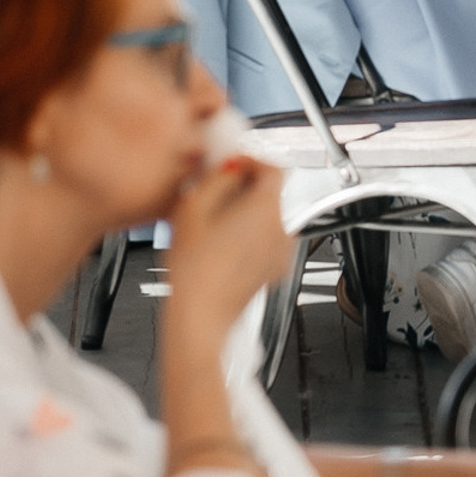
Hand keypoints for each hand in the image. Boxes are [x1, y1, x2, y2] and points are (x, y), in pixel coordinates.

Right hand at [165, 155, 291, 337]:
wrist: (201, 317)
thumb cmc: (195, 271)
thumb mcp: (193, 208)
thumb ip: (216, 177)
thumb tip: (229, 167)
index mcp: (266, 209)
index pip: (274, 167)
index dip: (252, 160)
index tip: (233, 164)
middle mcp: (282, 229)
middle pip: (270, 193)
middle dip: (244, 189)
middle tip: (214, 194)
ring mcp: (281, 252)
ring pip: (267, 218)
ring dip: (245, 213)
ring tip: (212, 224)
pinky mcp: (273, 270)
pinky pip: (265, 241)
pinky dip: (248, 236)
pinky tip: (220, 246)